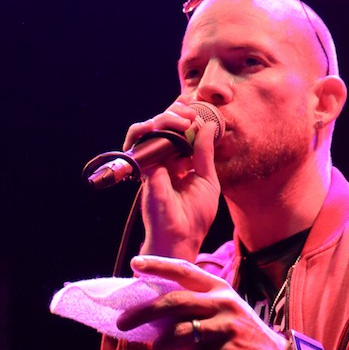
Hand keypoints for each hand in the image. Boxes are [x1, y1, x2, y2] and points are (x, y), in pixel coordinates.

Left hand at [116, 255, 291, 349]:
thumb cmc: (242, 336)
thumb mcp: (224, 312)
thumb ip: (196, 308)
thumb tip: (153, 315)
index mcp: (219, 290)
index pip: (185, 272)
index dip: (159, 265)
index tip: (135, 264)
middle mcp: (223, 304)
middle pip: (175, 301)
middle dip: (144, 312)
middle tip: (122, 323)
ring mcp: (226, 329)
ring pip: (180, 333)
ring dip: (160, 346)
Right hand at [124, 98, 221, 259]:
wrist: (181, 236)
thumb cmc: (195, 216)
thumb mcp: (208, 180)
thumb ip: (205, 154)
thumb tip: (208, 126)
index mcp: (182, 165)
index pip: (181, 134)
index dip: (188, 120)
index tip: (200, 116)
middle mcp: (166, 161)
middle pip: (166, 127)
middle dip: (177, 113)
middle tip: (190, 113)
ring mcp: (154, 163)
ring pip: (152, 128)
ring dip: (166, 118)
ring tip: (182, 119)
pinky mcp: (145, 166)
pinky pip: (139, 140)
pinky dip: (146, 128)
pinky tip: (162, 125)